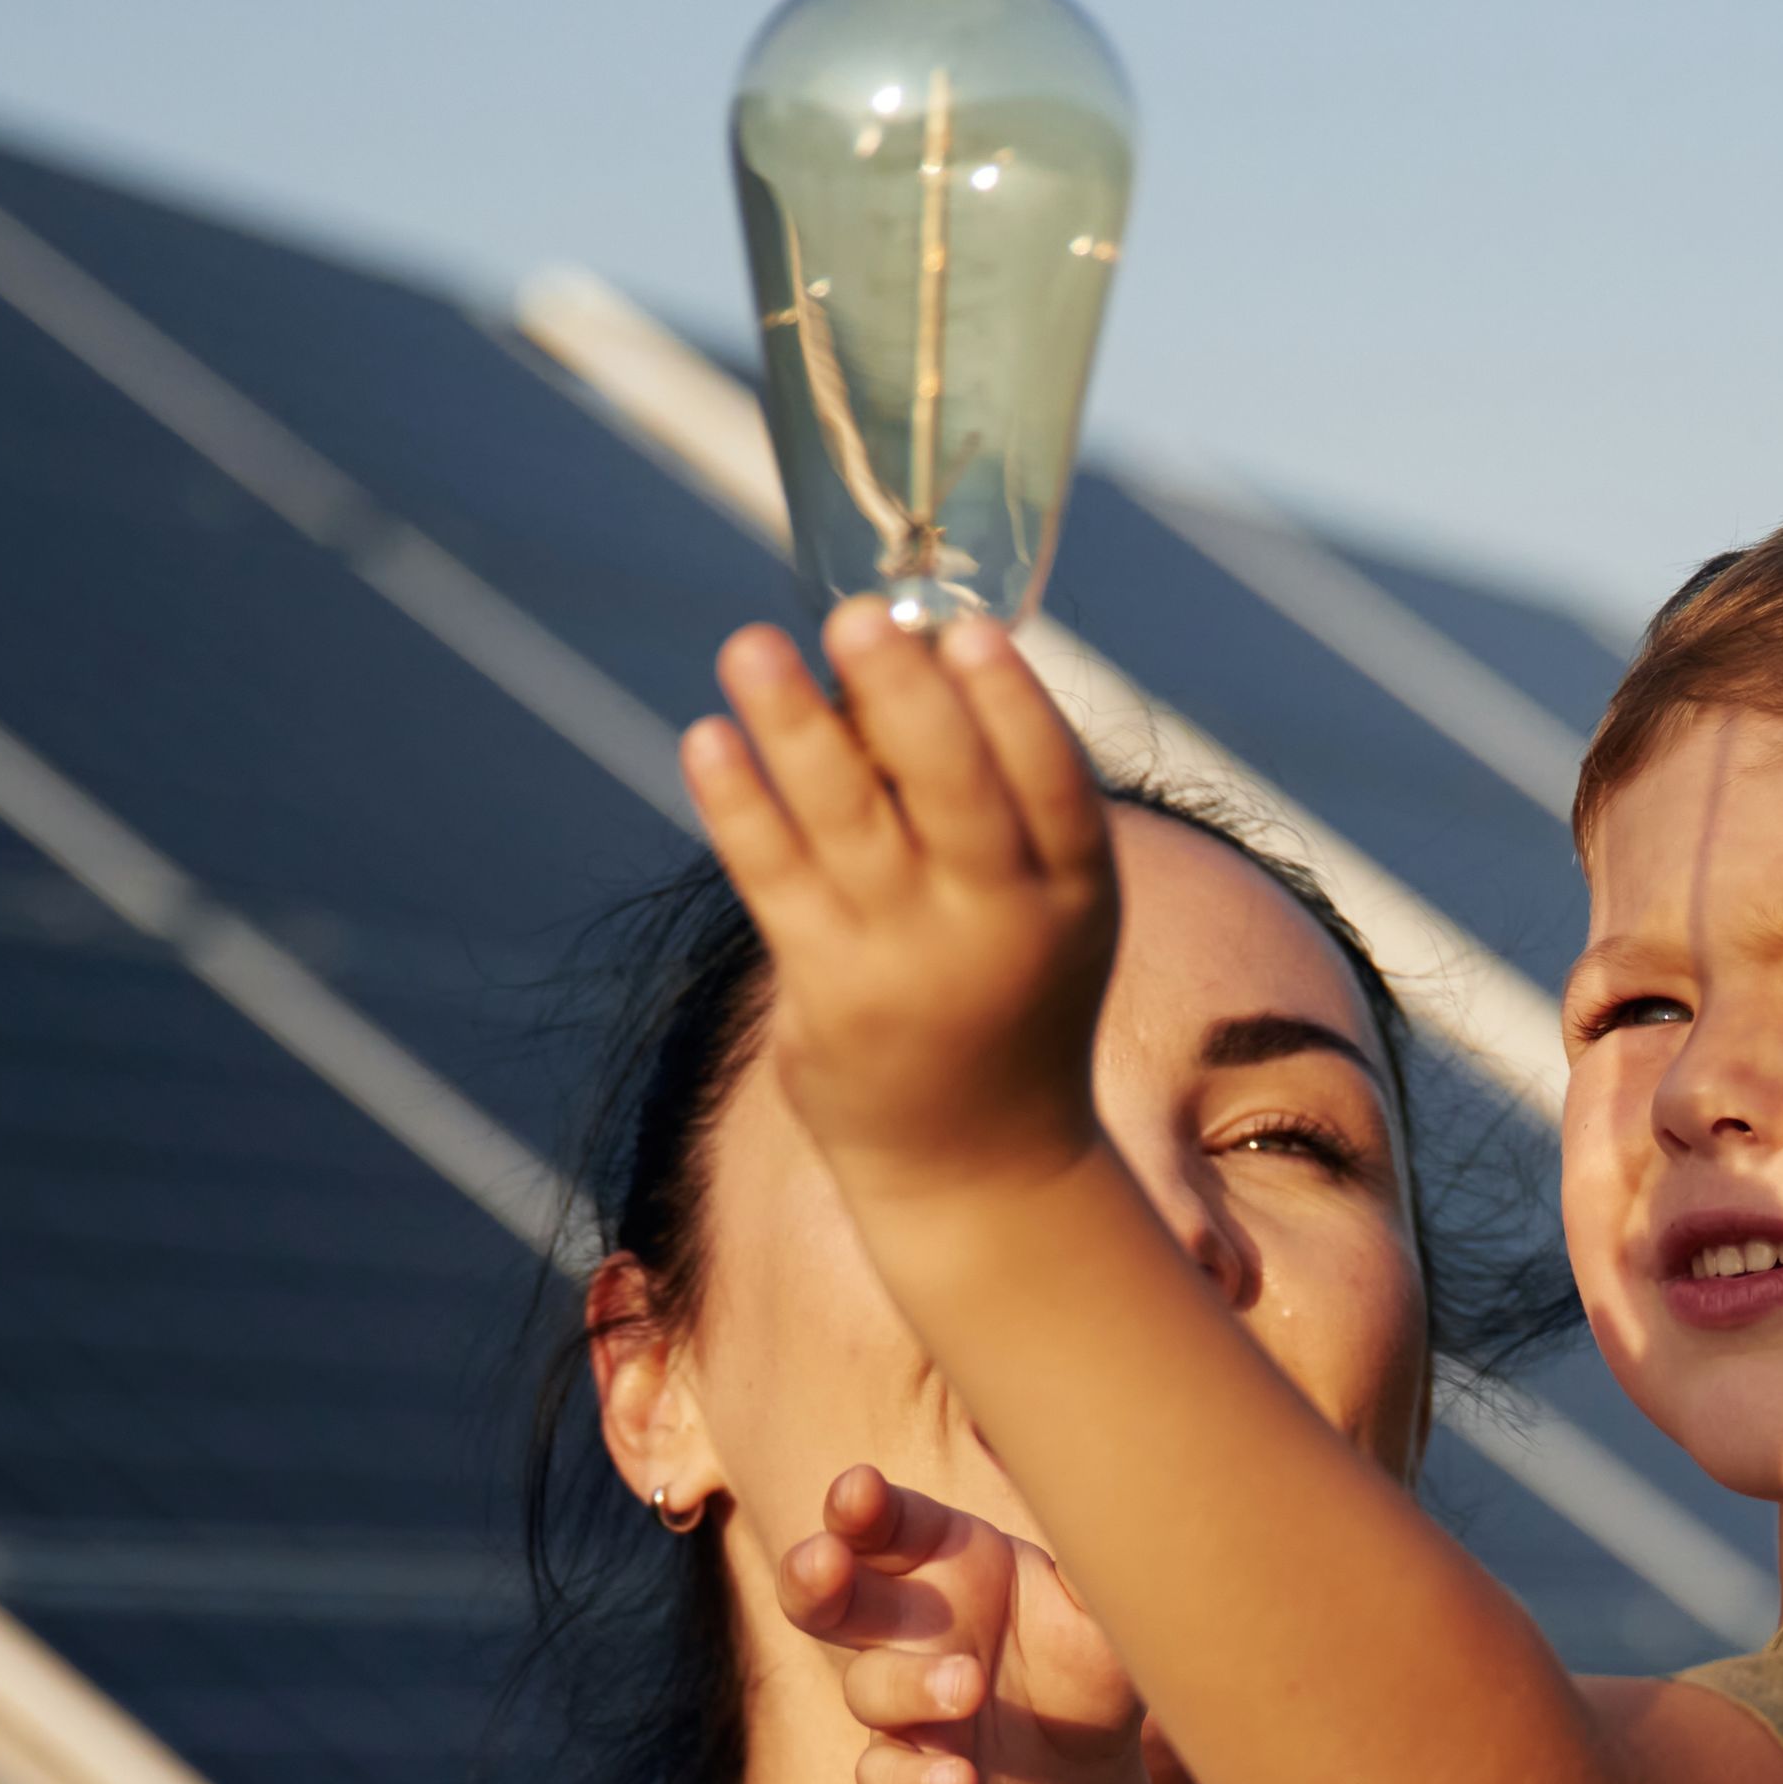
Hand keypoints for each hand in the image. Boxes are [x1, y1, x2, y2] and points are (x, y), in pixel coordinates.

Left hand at [683, 597, 1118, 1202]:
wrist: (980, 1166)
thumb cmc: (1007, 996)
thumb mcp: (1042, 908)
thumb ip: (991, 804)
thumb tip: (890, 663)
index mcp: (1074, 892)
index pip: (1052, 781)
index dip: (1011, 703)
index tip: (964, 631)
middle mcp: (1001, 925)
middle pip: (954, 793)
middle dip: (903, 700)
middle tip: (855, 617)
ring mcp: (913, 962)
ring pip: (848, 824)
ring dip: (795, 727)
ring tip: (749, 646)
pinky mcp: (831, 993)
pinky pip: (776, 879)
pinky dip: (740, 803)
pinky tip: (708, 739)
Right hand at [774, 1463, 1157, 1783]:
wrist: (1093, 1783)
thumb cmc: (1091, 1667)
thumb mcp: (1107, 1613)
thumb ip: (1096, 1560)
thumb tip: (1106, 1496)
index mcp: (949, 1562)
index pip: (886, 1523)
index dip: (860, 1505)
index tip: (859, 1489)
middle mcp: (908, 1628)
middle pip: (826, 1593)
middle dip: (814, 1574)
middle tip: (827, 1562)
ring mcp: (900, 1706)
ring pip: (867, 1687)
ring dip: (907, 1684)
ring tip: (969, 1686)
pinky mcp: (907, 1777)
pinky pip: (884, 1778)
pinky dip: (915, 1780)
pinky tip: (960, 1781)